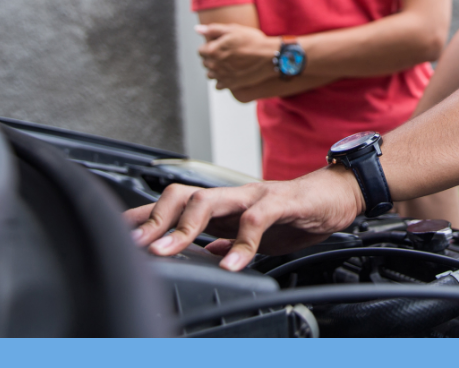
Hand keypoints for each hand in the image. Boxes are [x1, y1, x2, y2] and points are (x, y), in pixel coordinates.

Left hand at [123, 165, 364, 270]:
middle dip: (155, 219)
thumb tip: (202, 254)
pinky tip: (232, 264)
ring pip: (211, 200)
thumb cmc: (299, 211)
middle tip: (137, 246)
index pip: (176, 204)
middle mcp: (235, 194)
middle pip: (183, 194)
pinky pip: (257, 220)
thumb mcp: (257, 233)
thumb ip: (228, 239)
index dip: (144, 217)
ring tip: (166, 251)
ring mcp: (256, 195)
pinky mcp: (282, 202)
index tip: (117, 235)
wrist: (341, 194)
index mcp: (226, 204)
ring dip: (185, 227)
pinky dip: (242, 244)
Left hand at [196, 23, 279, 90]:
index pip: (201, 51)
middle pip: (205, 62)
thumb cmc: (252, 41)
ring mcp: (223, 76)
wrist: (269, 56)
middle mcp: (215, 65)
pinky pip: (218, 85)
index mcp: (213, 50)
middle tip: (226, 53)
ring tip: (228, 64)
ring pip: (210, 75)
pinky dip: (222, 80)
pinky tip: (231, 73)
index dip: (209, 46)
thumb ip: (213, 30)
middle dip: (212, 58)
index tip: (219, 45)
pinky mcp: (231, 84)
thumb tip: (198, 29)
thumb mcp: (233, 29)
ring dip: (216, 70)